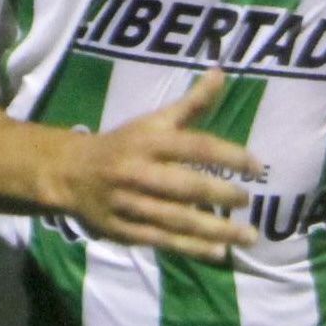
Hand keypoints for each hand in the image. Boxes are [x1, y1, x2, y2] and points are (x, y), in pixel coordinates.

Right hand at [51, 70, 262, 261]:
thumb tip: (221, 72)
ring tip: (249, 236)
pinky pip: (163, 241)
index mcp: (148, 141)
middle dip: (221, 195)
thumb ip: (190, 104)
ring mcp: (129, 204)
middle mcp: (138, 172)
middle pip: (185, 187)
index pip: (194, 147)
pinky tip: (219, 252)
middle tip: (248, 201)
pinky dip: (192, 248)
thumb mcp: (152, 121)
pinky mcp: (124, 231)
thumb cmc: (123, 144)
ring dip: (215, 230)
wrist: (69, 173)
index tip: (256, 166)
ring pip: (177, 219)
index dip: (228, 155)